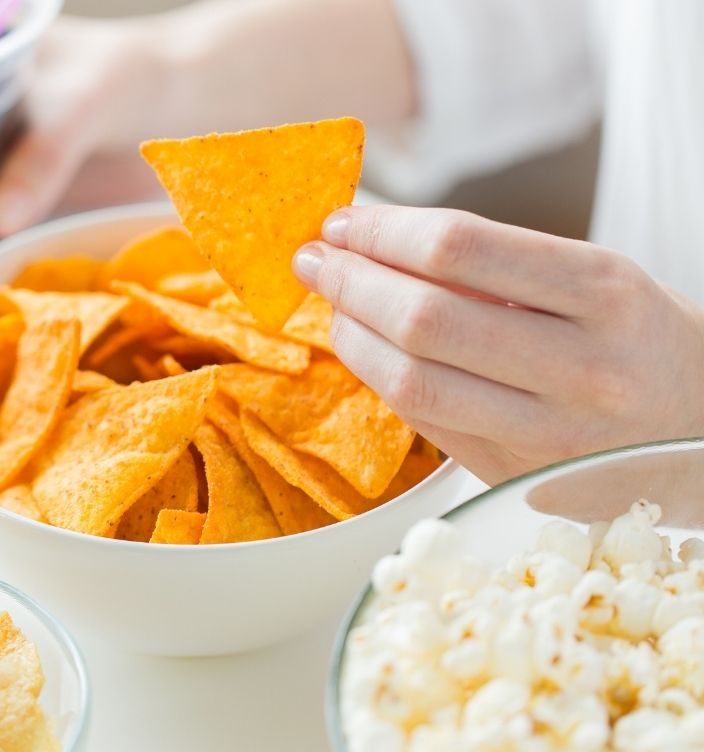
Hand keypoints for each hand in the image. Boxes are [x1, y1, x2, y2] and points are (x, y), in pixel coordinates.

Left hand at [292, 206, 703, 483]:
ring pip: (412, 381)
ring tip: (332, 304)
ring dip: (351, 335)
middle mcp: (581, 368)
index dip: (383, 231)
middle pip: (424, 319)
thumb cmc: (637, 337)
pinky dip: (381, 379)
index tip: (343, 222)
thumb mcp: (593, 278)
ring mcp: (550, 435)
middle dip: (351, 282)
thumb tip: (375, 245)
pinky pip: (424, 423)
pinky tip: (365, 349)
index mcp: (604, 293)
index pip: (459, 249)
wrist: (701, 425)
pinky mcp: (519, 478)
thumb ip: (493, 266)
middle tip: (315, 260)